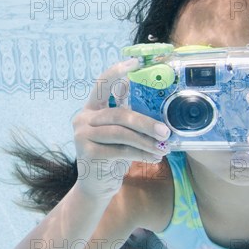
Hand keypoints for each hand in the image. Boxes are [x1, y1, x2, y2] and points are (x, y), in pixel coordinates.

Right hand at [72, 58, 170, 200]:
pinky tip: (154, 157)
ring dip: (146, 141)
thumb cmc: (113, 155)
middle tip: (166, 131)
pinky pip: (120, 150)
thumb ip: (124, 111)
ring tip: (164, 148)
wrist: (97, 185)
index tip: (135, 62)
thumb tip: (144, 91)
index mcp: (91, 109)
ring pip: (121, 133)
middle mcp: (83, 119)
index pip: (101, 84)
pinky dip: (141, 154)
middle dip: (146, 122)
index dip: (117, 71)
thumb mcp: (119, 131)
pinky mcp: (87, 154)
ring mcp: (82, 136)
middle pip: (119, 114)